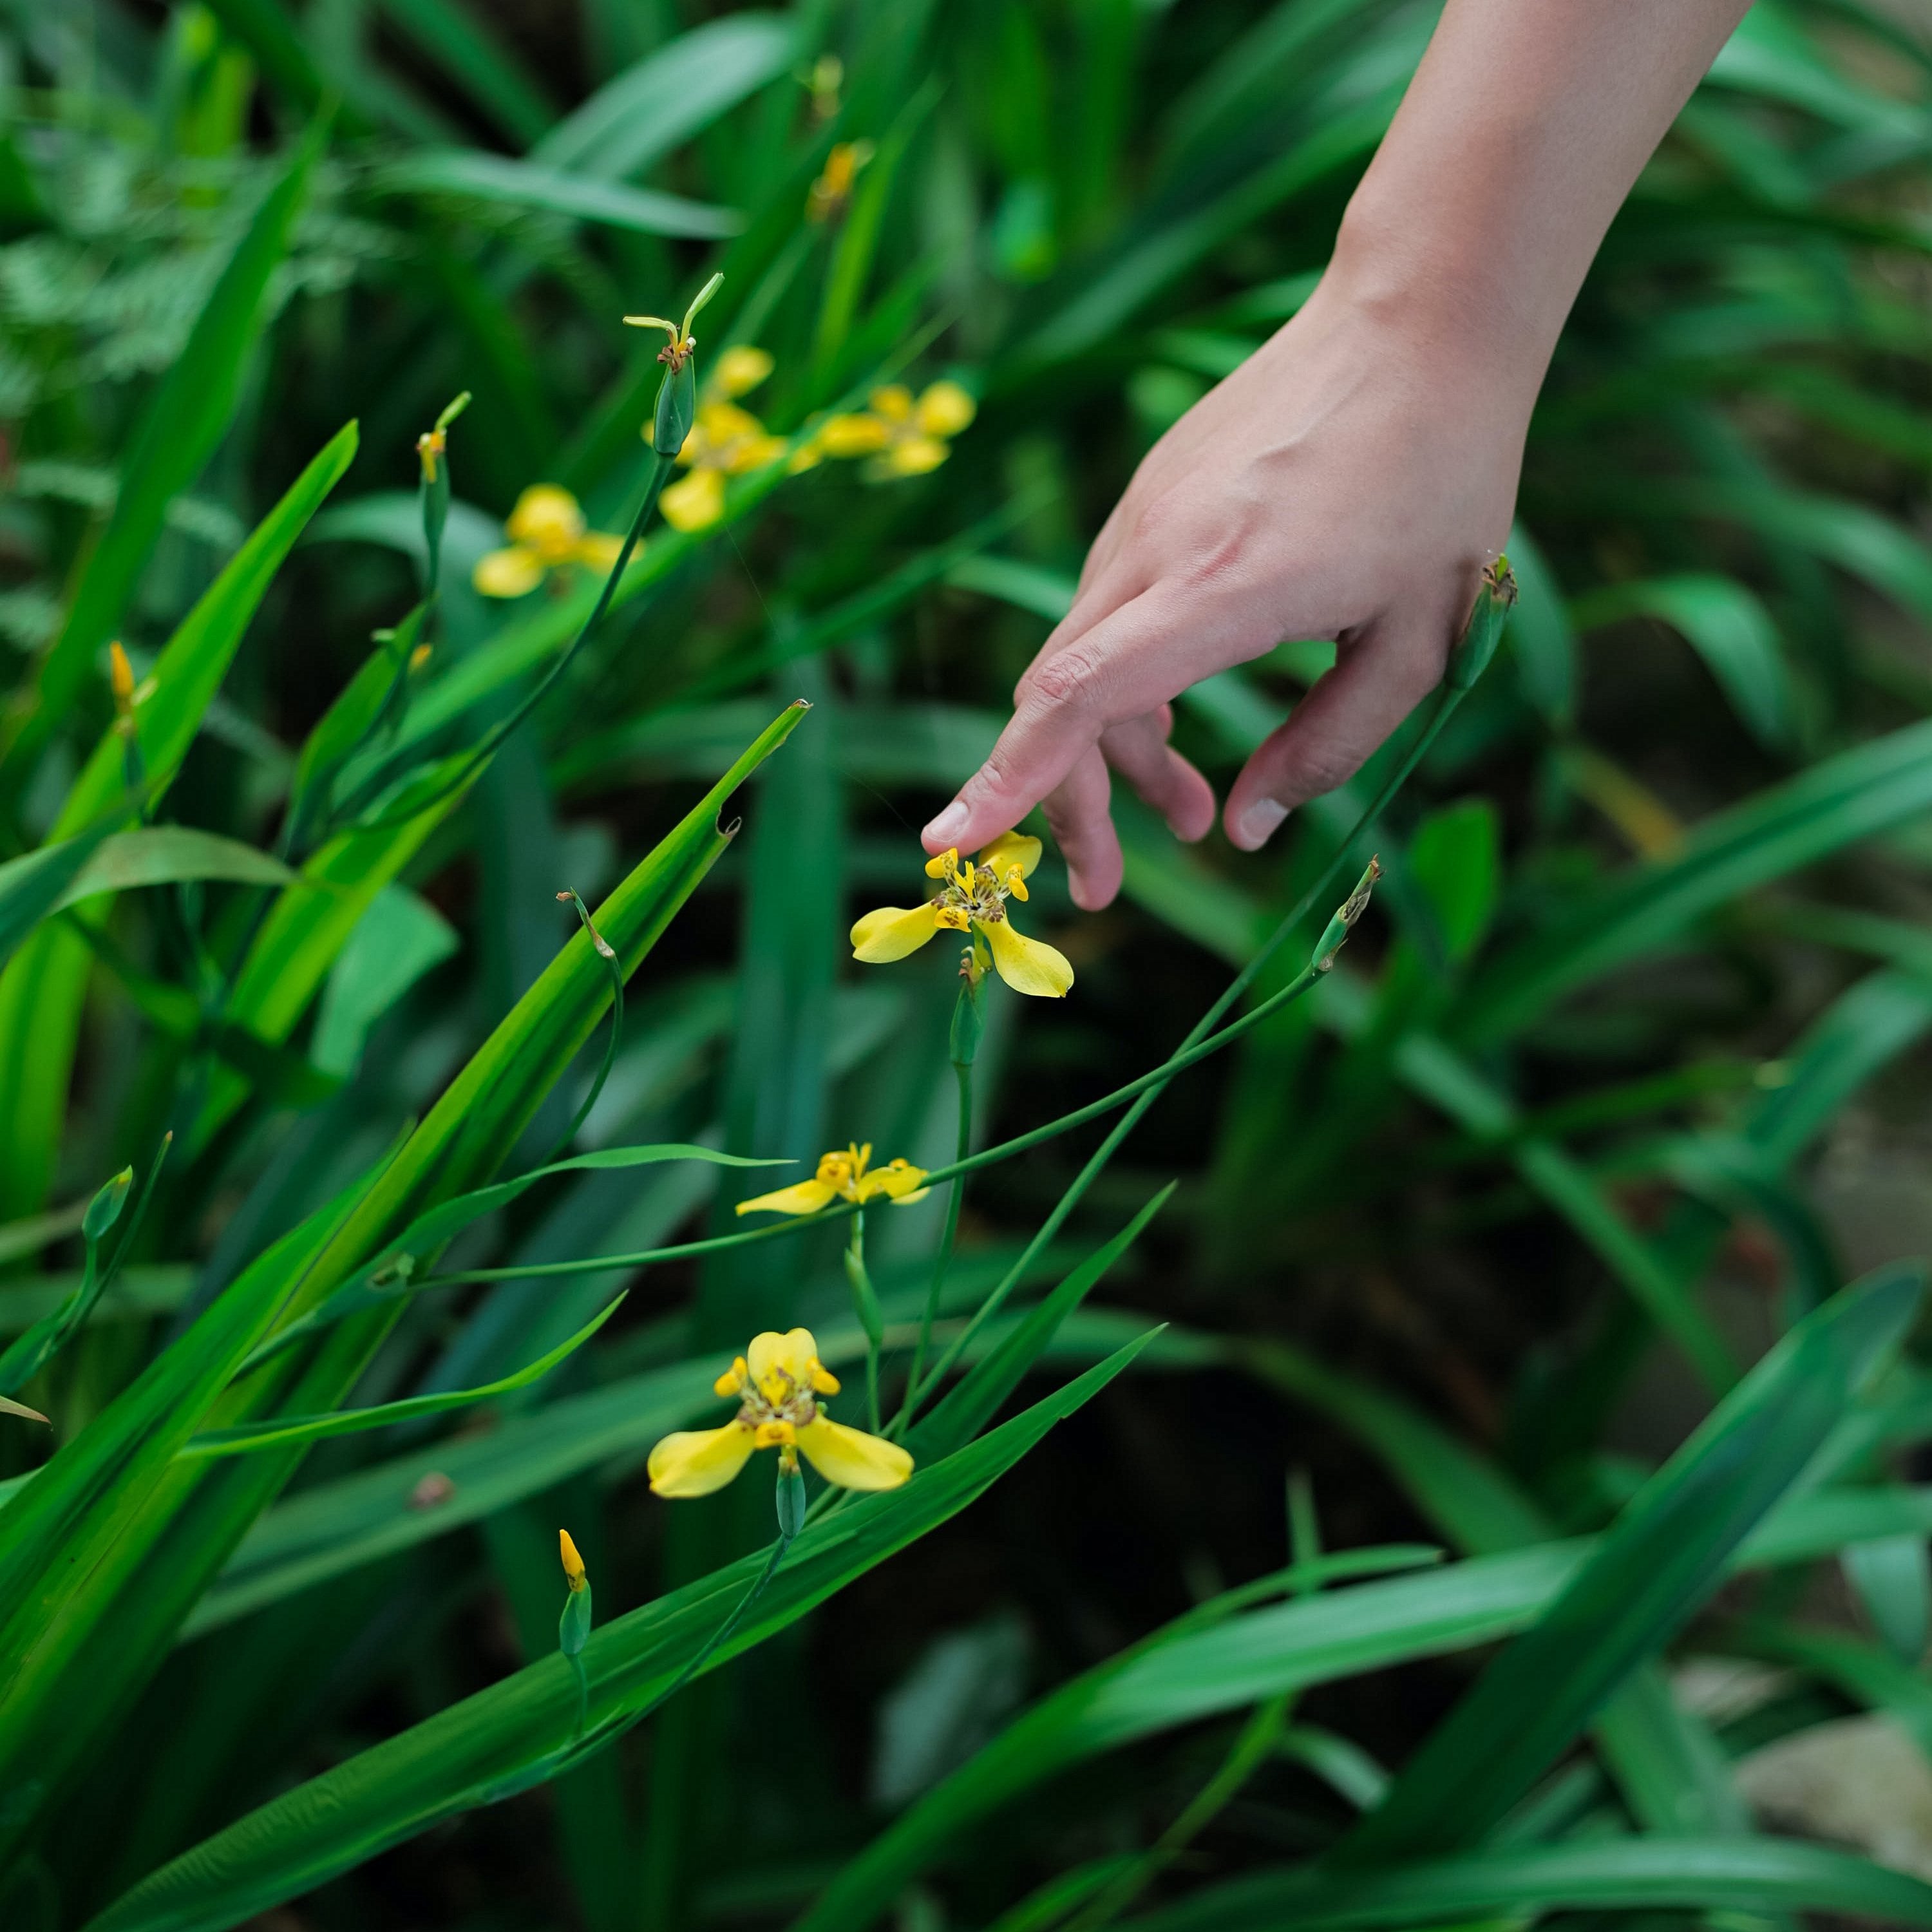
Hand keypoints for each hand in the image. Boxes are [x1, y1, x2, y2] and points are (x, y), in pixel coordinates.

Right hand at [922, 268, 1529, 908]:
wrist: (1417, 316)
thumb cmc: (1439, 476)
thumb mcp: (1421, 640)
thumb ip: (1329, 746)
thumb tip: (1248, 829)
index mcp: (1225, 588)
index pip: (1077, 694)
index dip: (1010, 779)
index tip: (951, 842)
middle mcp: (1158, 549)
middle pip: (1061, 699)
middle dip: (1071, 805)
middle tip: (1104, 887)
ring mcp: (1143, 515)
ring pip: (1082, 660)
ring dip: (1115, 752)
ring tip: (1188, 809)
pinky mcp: (1150, 497)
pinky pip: (1108, 613)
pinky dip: (1125, 686)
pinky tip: (1178, 716)